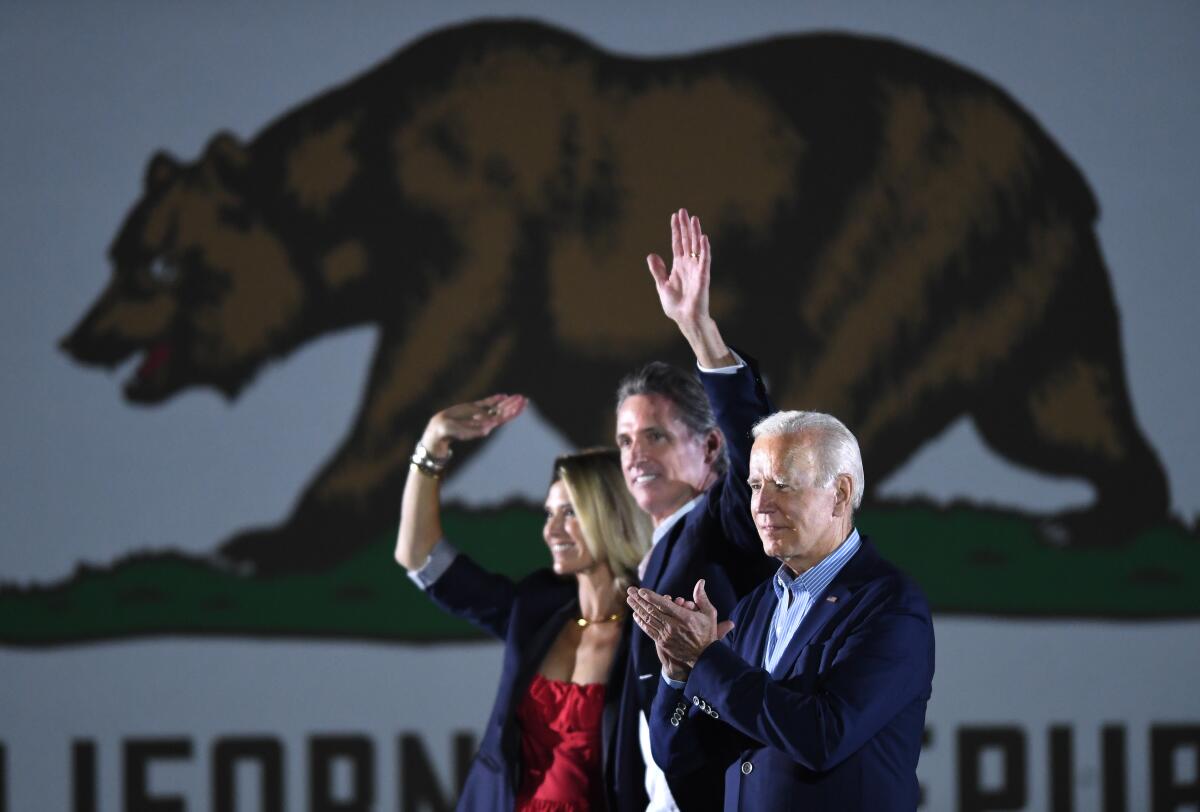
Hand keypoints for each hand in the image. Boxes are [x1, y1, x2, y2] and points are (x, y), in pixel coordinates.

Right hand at [421, 394, 525, 455]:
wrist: (439, 431)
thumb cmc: (448, 434)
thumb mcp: (459, 431)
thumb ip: (472, 430)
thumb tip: (489, 428)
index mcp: (484, 426)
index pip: (502, 417)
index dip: (511, 411)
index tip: (520, 405)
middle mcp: (484, 420)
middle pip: (503, 412)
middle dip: (513, 405)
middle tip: (524, 398)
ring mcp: (479, 415)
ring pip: (497, 408)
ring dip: (507, 402)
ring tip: (518, 396)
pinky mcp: (473, 410)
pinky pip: (487, 404)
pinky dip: (495, 400)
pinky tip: (503, 396)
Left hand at [627, 579, 734, 673]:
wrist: (704, 657)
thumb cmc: (707, 633)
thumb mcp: (709, 614)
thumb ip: (702, 597)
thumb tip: (700, 581)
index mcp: (684, 617)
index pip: (663, 604)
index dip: (651, 597)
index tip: (641, 590)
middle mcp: (673, 625)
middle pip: (652, 610)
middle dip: (639, 599)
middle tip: (630, 590)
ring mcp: (666, 635)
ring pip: (649, 619)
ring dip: (637, 608)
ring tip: (629, 600)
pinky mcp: (663, 642)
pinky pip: (649, 630)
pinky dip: (641, 622)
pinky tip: (636, 615)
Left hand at [645, 209, 732, 367]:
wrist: (684, 318)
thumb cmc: (675, 305)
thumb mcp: (662, 285)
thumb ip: (658, 270)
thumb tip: (651, 255)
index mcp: (678, 266)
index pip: (677, 243)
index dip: (676, 230)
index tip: (675, 216)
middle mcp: (688, 264)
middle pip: (687, 241)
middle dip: (685, 226)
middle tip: (684, 211)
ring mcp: (696, 269)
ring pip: (696, 247)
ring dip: (696, 233)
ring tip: (694, 219)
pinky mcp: (703, 276)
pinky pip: (705, 260)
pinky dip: (704, 249)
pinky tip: (703, 237)